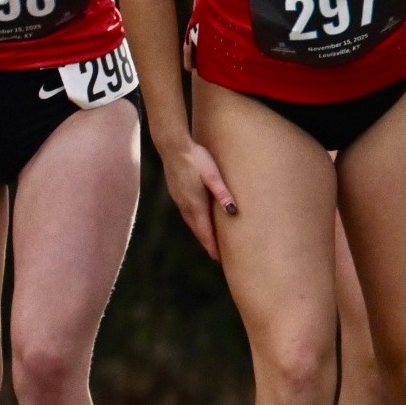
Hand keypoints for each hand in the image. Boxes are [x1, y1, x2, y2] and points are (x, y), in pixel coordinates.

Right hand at [160, 139, 235, 261]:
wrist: (172, 144)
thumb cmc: (196, 157)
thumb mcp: (212, 174)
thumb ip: (222, 193)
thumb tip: (233, 212)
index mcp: (195, 203)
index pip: (205, 231)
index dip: (212, 246)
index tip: (219, 259)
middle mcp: (185, 204)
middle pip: (197, 230)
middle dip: (207, 243)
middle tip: (217, 256)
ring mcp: (179, 198)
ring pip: (191, 222)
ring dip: (200, 233)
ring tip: (209, 242)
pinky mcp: (176, 192)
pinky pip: (186, 213)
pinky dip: (194, 222)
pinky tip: (198, 220)